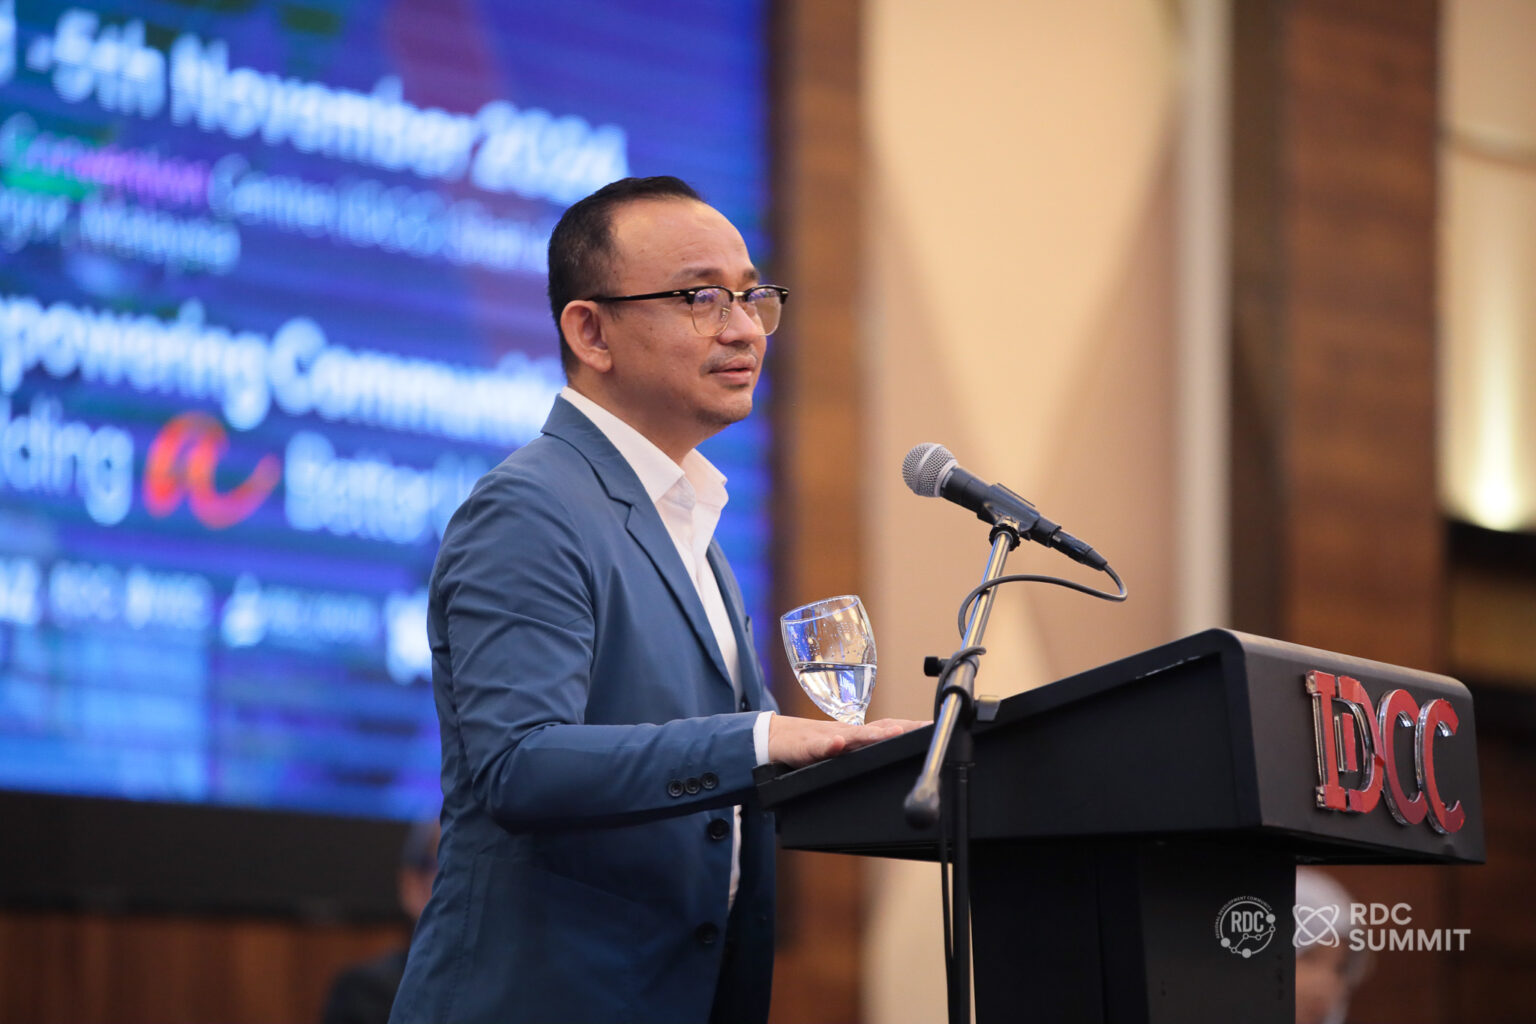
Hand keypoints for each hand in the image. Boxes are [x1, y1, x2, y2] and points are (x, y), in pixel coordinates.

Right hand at [767, 716, 927, 769]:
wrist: (779, 740)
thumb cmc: (815, 745)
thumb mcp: (846, 750)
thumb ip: (868, 750)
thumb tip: (897, 752)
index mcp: (859, 736)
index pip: (890, 728)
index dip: (912, 727)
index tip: (936, 726)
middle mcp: (848, 733)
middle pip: (879, 729)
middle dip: (902, 729)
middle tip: (925, 729)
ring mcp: (828, 738)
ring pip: (853, 736)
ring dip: (872, 735)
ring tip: (892, 733)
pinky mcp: (808, 747)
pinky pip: (819, 746)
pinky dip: (829, 745)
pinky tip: (837, 744)